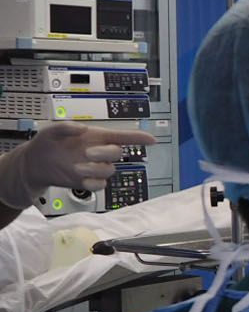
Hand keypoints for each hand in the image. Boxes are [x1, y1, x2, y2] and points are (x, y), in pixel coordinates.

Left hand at [0, 123, 155, 208]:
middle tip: (88, 152)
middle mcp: (99, 152)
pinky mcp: (87, 181)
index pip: (123, 137)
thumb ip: (66, 126)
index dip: (138, 138)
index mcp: (96, 137)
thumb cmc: (46, 144)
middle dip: (105, 153)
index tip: (151, 139)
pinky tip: (82, 179)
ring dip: (96, 168)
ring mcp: (94, 167)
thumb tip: (82, 130)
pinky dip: (93, 182)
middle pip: (118, 153)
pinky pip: (100, 185)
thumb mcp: (52, 130)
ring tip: (77, 166)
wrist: (35, 163)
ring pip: (109, 170)